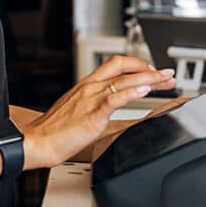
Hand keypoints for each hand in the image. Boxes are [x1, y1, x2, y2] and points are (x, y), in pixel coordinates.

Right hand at [22, 56, 175, 168]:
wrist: (37, 141)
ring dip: (149, 79)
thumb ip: (92, 105)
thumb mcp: (76, 110)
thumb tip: (107, 108)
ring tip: (165, 80)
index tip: (152, 71)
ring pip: (124, 81)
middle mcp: (90, 87)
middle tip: (167, 74)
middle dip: (150, 69)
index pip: (115, 64)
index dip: (137, 64)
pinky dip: (133, 93)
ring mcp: (91, 99)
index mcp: (86, 85)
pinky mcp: (92, 114)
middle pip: (124, 68)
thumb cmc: (53, 131)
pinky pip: (115, 99)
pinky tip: (145, 91)